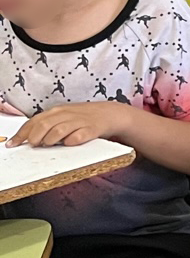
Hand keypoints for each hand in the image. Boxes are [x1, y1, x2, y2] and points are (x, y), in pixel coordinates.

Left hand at [7, 100, 128, 147]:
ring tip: (50, 145)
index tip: (12, 144)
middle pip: (44, 125)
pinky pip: (78, 137)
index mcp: (57, 111)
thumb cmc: (82, 117)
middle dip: (34, 138)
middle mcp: (66, 114)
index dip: (21, 134)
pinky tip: (69, 143)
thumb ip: (45, 124)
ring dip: (50, 140)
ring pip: (58, 130)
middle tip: (34, 145)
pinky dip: (71, 141)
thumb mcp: (62, 116)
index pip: (34, 121)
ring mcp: (79, 121)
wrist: (109, 114)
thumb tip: (25, 137)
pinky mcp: (92, 129)